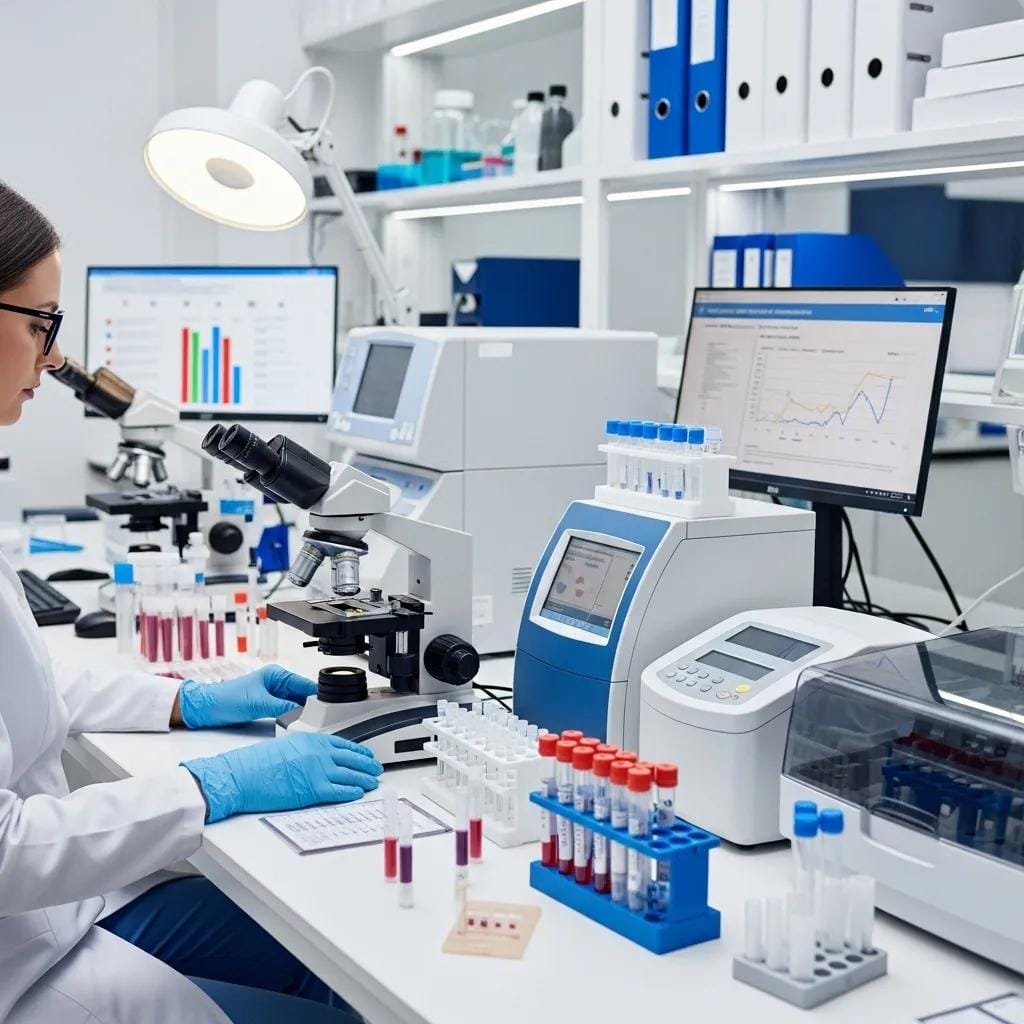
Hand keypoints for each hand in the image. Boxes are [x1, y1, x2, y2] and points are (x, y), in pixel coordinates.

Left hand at [177, 665, 317, 728]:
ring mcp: (272, 694)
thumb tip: (303, 713)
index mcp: (276, 674)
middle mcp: (276, 682)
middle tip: (321, 719)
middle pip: (302, 694)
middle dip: (311, 705)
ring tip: (311, 723)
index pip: (304, 683)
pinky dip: (292, 717)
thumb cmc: (226, 699)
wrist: (205, 708)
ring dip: (302, 712)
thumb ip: (283, 708)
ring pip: (295, 703)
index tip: (327, 707)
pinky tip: (296, 724)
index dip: (316, 695)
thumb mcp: (258, 704)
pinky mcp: (267, 705)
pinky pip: (286, 710)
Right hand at [182, 732, 382, 822]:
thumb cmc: (256, 763)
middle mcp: (318, 753)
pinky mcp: (313, 790)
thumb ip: (305, 750)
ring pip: (350, 775)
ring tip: (373, 782)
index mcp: (311, 739)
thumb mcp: (286, 746)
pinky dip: (351, 792)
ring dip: (364, 779)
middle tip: (376, 768)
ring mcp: (317, 771)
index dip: (359, 751)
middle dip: (367, 764)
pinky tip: (358, 793)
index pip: (343, 744)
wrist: (241, 775)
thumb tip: (317, 758)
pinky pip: (339, 791)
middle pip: (352, 758)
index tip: (366, 755)